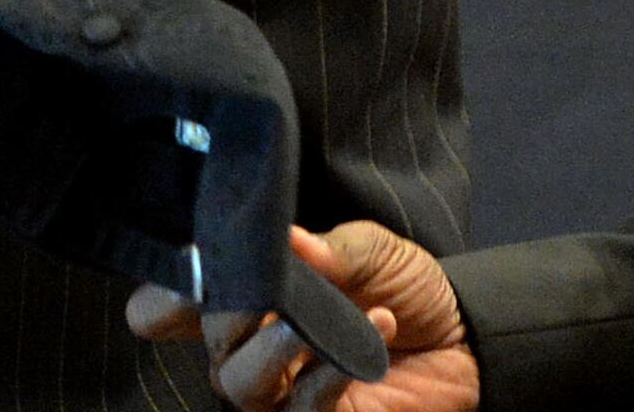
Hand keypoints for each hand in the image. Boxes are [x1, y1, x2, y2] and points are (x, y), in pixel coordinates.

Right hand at [125, 223, 477, 411]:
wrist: (465, 338)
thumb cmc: (407, 288)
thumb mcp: (376, 250)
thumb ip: (330, 248)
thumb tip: (287, 237)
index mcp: (252, 298)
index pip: (175, 305)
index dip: (168, 292)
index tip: (192, 264)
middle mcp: (255, 346)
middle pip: (209, 343)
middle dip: (225, 314)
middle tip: (261, 292)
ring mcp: (285, 389)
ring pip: (238, 384)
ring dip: (267, 350)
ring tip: (306, 326)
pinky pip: (298, 410)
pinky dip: (325, 373)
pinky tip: (368, 333)